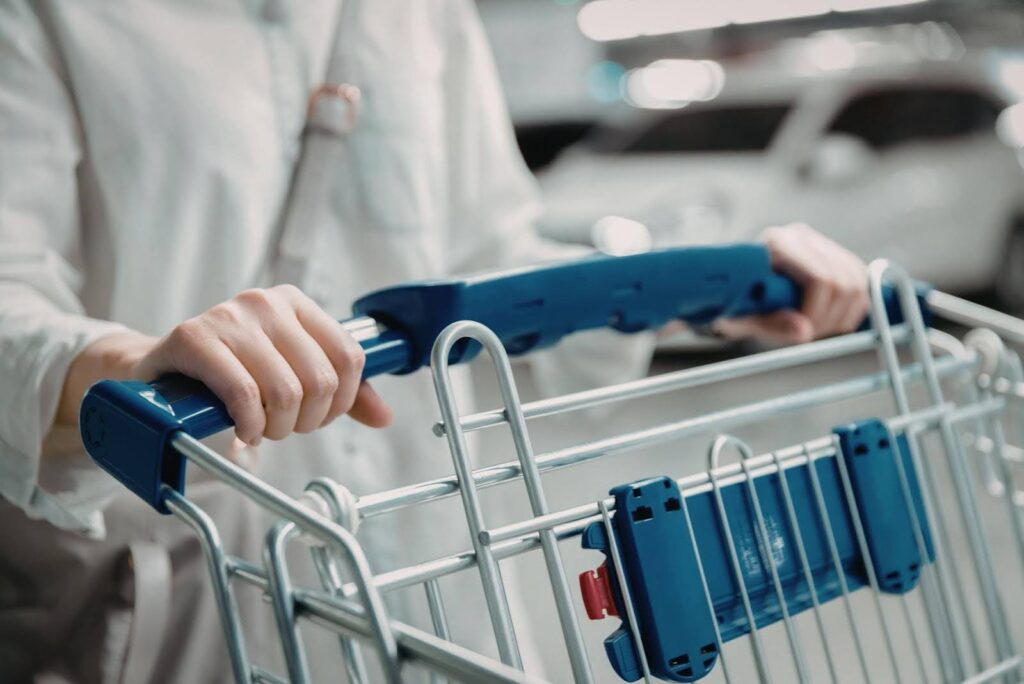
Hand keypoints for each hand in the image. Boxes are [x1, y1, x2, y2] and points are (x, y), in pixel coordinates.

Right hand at [60, 285, 390, 445]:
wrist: (159, 373)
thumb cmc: (231, 374)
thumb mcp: (290, 375)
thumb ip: (340, 392)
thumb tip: (384, 417)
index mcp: (295, 303)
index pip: (349, 357)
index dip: (341, 401)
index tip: (318, 417)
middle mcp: (266, 302)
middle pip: (320, 379)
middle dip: (307, 420)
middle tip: (284, 428)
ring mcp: (228, 316)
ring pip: (284, 391)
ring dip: (277, 428)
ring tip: (261, 429)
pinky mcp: (193, 337)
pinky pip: (243, 394)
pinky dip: (250, 424)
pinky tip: (244, 430)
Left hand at [713, 223, 869, 343]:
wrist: (732, 285)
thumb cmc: (733, 301)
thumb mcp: (741, 318)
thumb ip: (770, 324)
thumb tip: (804, 331)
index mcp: (775, 245)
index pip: (818, 278)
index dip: (817, 312)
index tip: (805, 333)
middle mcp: (800, 237)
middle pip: (842, 281)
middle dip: (831, 317)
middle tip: (811, 333)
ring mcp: (819, 242)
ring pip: (857, 281)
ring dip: (844, 314)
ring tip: (817, 326)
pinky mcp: (834, 252)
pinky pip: (861, 281)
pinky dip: (853, 306)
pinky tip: (830, 317)